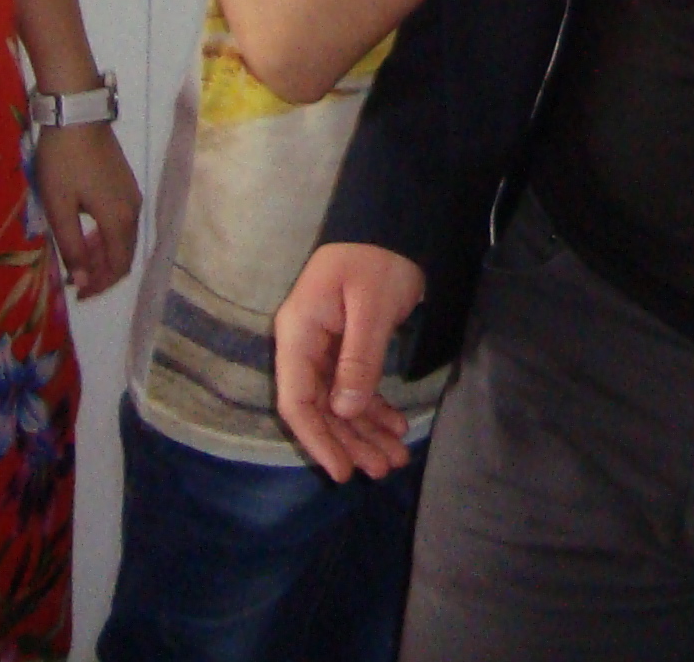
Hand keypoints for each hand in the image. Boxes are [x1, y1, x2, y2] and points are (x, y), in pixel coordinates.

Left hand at [33, 117, 140, 297]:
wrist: (76, 114)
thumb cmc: (63, 162)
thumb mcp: (59, 207)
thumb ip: (72, 247)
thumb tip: (83, 282)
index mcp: (118, 219)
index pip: (118, 266)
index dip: (100, 285)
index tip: (77, 295)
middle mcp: (133, 210)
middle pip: (125, 254)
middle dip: (102, 273)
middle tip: (74, 282)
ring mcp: (132, 194)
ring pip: (124, 238)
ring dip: (103, 255)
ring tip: (76, 260)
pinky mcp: (126, 183)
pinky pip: (122, 222)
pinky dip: (106, 237)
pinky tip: (85, 233)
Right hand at [274, 243, 425, 479]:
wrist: (394, 222)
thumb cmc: (379, 257)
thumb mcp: (372, 308)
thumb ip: (358, 359)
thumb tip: (344, 412)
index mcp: (299, 332)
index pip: (297, 400)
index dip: (318, 439)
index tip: (343, 471)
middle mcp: (305, 343)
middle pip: (320, 408)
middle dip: (350, 441)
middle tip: (384, 470)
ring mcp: (325, 345)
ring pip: (339, 402)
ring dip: (365, 431)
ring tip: (394, 458)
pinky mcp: (346, 345)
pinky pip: (355, 386)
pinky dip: (374, 409)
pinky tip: (395, 427)